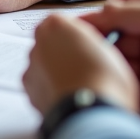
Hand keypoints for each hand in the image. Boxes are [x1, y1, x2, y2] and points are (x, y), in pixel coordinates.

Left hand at [23, 11, 137, 113]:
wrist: (90, 115)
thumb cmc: (105, 80)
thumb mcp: (110, 51)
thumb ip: (93, 43)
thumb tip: (93, 49)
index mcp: (57, 25)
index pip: (66, 22)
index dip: (80, 35)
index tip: (92, 45)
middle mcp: (39, 43)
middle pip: (52, 43)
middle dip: (66, 52)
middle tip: (87, 66)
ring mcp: (32, 67)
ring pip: (45, 65)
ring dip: (57, 72)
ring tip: (80, 86)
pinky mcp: (29, 92)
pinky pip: (41, 85)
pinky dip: (52, 89)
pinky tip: (69, 97)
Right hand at [75, 0, 139, 112]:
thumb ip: (129, 13)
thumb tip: (100, 11)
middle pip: (115, 29)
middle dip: (97, 31)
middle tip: (77, 36)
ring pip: (116, 56)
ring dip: (103, 57)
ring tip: (88, 59)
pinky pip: (124, 83)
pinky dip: (113, 80)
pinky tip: (103, 79)